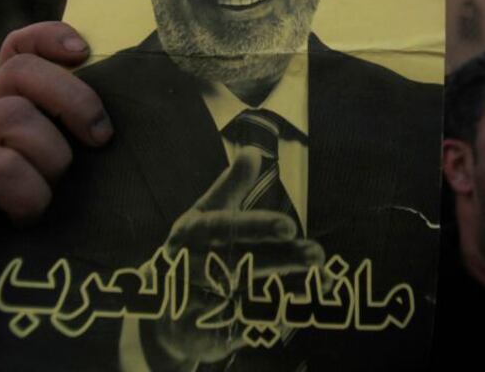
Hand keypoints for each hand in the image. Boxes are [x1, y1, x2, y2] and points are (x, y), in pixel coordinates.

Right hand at [0, 21, 111, 328]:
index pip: (20, 48)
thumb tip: (139, 95)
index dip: (49, 38)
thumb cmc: (55, 227)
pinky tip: (28, 217)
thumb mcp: (80, 170)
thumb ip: (88, 132)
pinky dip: (28, 195)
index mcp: (9, 105)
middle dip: (75, 100)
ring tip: (51, 195)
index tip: (85, 51)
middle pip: (22, 71)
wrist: (10, 292)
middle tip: (101, 140)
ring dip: (51, 160)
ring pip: (15, 117)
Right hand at [150, 159, 323, 365]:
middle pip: (241, 266)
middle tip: (316, 254)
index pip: (226, 228)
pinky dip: (274, 321)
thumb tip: (253, 151)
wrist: (160, 303)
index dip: (258, 228)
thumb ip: (231, 186)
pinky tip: (304, 310)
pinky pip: (244, 329)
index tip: (289, 226)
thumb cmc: (194, 247)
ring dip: (289, 292)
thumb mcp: (206, 213)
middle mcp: (192, 268)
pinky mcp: (206, 334)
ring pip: (247, 299)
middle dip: (282, 262)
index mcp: (192, 234)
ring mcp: (196, 304)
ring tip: (325, 282)